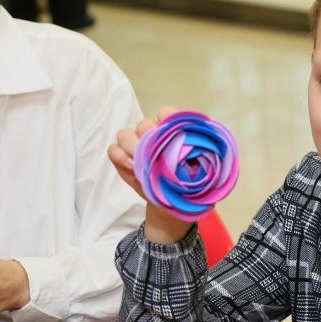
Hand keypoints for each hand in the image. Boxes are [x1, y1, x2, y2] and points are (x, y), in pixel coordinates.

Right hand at [107, 108, 192, 243]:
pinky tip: (132, 169)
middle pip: (144, 124)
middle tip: (154, 158)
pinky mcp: (123, 159)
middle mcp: (154, 135)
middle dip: (147, 139)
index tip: (173, 138)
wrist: (173, 207)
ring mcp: (137, 146)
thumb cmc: (191, 187)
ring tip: (140, 166)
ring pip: (125, 134)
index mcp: (175, 132)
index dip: (167, 121)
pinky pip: (113, 150)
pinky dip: (120, 157)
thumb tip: (207, 154)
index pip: (167, 114)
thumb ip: (204, 162)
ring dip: (131, 148)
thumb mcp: (205, 176)